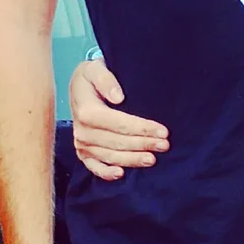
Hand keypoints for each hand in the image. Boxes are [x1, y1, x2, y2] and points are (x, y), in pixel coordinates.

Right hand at [68, 58, 169, 181]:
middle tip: (164, 146)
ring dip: (132, 159)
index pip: (119, 123)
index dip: (142, 128)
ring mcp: (82, 144)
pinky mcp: (83, 153)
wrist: (79, 87)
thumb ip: (105, 79)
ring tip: (152, 159)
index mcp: (86, 111)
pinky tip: (121, 174)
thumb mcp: (94, 68)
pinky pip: (94, 167)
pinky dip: (106, 173)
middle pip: (118, 142)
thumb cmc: (90, 77)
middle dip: (143, 144)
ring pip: (110, 156)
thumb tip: (118, 97)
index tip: (163, 131)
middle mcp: (82, 131)